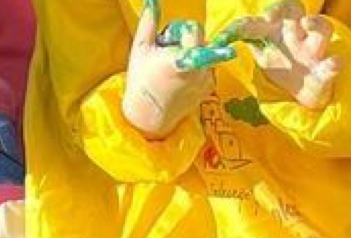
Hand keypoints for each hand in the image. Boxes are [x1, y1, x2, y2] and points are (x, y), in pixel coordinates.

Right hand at [124, 2, 215, 137]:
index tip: (170, 39)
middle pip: (202, 39)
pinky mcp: (210, 88)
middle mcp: (199, 71)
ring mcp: (207, 81)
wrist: (151, 114)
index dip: (182, 29)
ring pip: (207, 52)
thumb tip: (153, 1)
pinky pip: (209, 66)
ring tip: (177, 65)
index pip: (195, 29)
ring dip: (194, 53)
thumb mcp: (141, 47)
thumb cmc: (142, 80)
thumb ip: (149, 21)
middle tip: (171, 52)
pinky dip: (199, 66)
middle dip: (188, 40)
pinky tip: (183, 75)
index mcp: (182, 60)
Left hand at [241, 4, 339, 109]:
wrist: (300, 94)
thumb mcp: (260, 52)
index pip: (277, 9)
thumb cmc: (280, 65)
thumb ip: (245, 39)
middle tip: (274, 18)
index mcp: (282, 27)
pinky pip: (334, 64)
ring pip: (323, 27)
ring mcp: (314, 51)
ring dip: (316, 24)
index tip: (263, 19)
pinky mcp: (327, 71)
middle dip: (288, 9)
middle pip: (298, 9)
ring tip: (307, 26)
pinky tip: (331, 64)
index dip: (271, 10)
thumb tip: (218, 38)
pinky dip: (333, 65)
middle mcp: (299, 34)